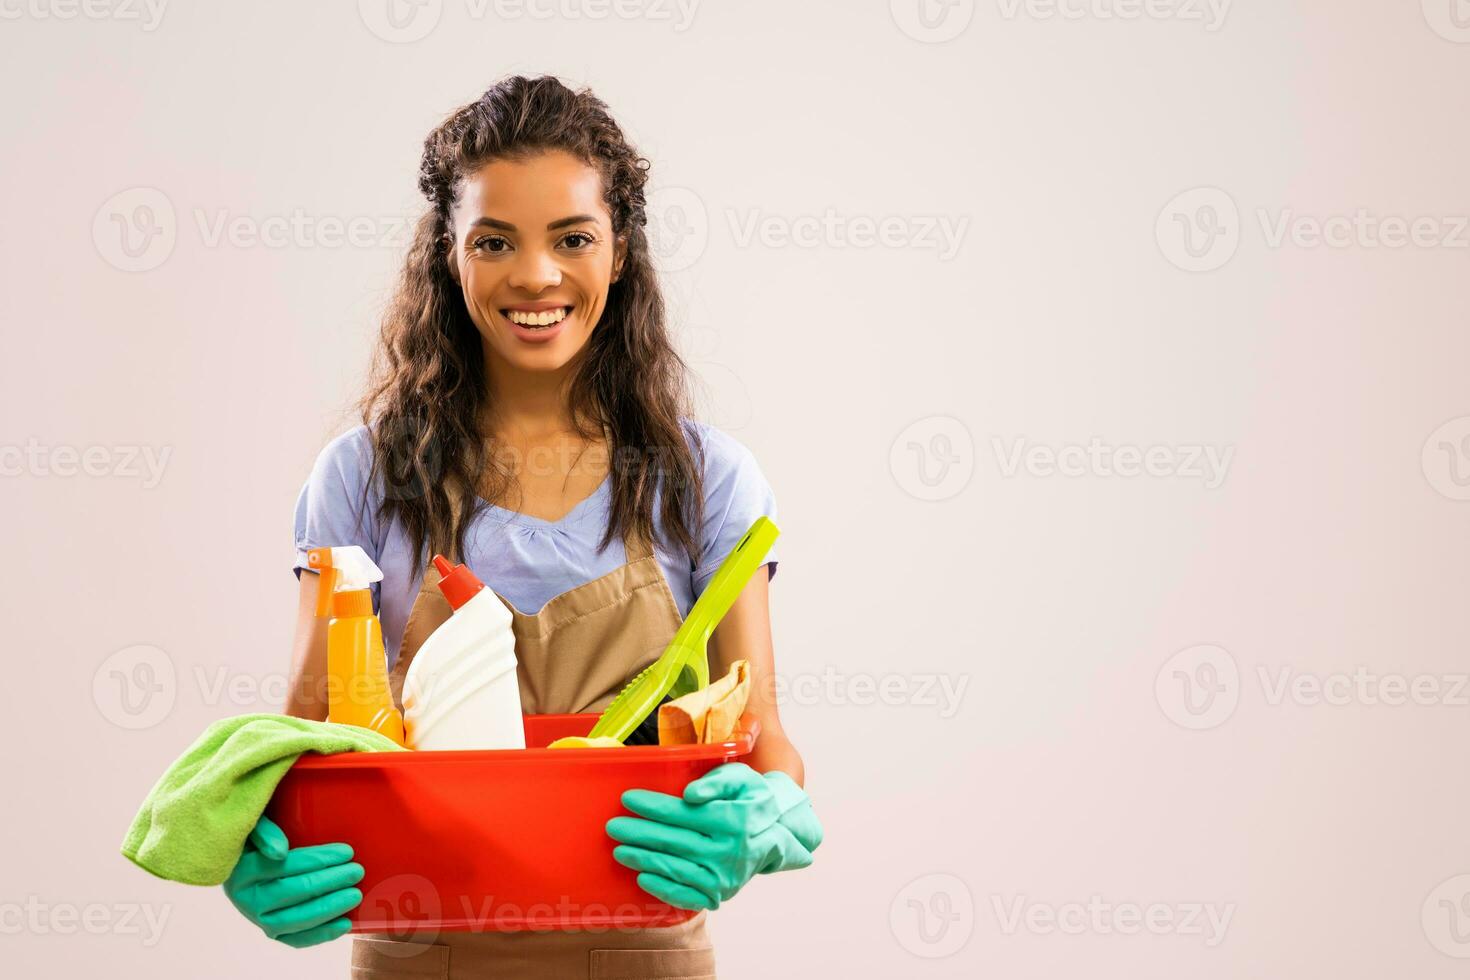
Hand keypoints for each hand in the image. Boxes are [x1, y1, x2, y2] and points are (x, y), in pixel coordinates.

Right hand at [222, 815, 363, 947]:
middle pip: (293, 892)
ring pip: (296, 920)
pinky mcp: (271, 932)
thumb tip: (280, 851)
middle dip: (330, 882)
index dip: (318, 859)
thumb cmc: (258, 841)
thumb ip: (264, 832)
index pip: (285, 866)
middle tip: (356, 871)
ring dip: (329, 908)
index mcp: (242, 871)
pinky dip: (321, 934)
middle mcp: (247, 899)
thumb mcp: (255, 827)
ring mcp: (259, 919)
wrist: (243, 865)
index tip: (346, 852)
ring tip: (355, 895)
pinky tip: (344, 924)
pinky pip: (296, 939)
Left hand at [606, 763, 821, 910]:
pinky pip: (686, 895)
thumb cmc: (750, 799)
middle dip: (640, 833)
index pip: (684, 814)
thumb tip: (690, 794)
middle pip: (675, 842)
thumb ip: (716, 781)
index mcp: (734, 819)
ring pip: (676, 869)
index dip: (654, 806)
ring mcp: (725, 877)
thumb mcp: (741, 779)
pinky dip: (662, 888)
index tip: (628, 798)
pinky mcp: (720, 894)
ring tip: (619, 850)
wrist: (773, 834)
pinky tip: (642, 877)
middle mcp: (730, 851)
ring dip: (644, 860)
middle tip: (613, 826)